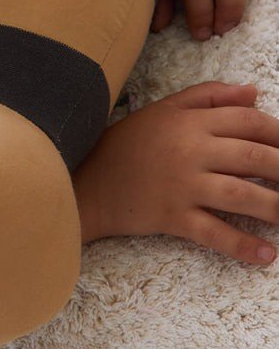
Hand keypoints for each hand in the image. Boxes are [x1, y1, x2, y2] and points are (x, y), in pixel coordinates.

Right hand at [72, 82, 277, 265]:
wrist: (87, 180)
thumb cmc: (128, 143)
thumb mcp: (165, 109)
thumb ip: (209, 96)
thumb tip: (253, 92)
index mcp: (190, 121)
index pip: (248, 122)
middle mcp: (190, 150)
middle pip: (253, 158)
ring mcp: (182, 185)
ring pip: (241, 196)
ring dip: (275, 208)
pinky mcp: (171, 217)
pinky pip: (214, 233)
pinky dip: (243, 247)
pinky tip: (267, 256)